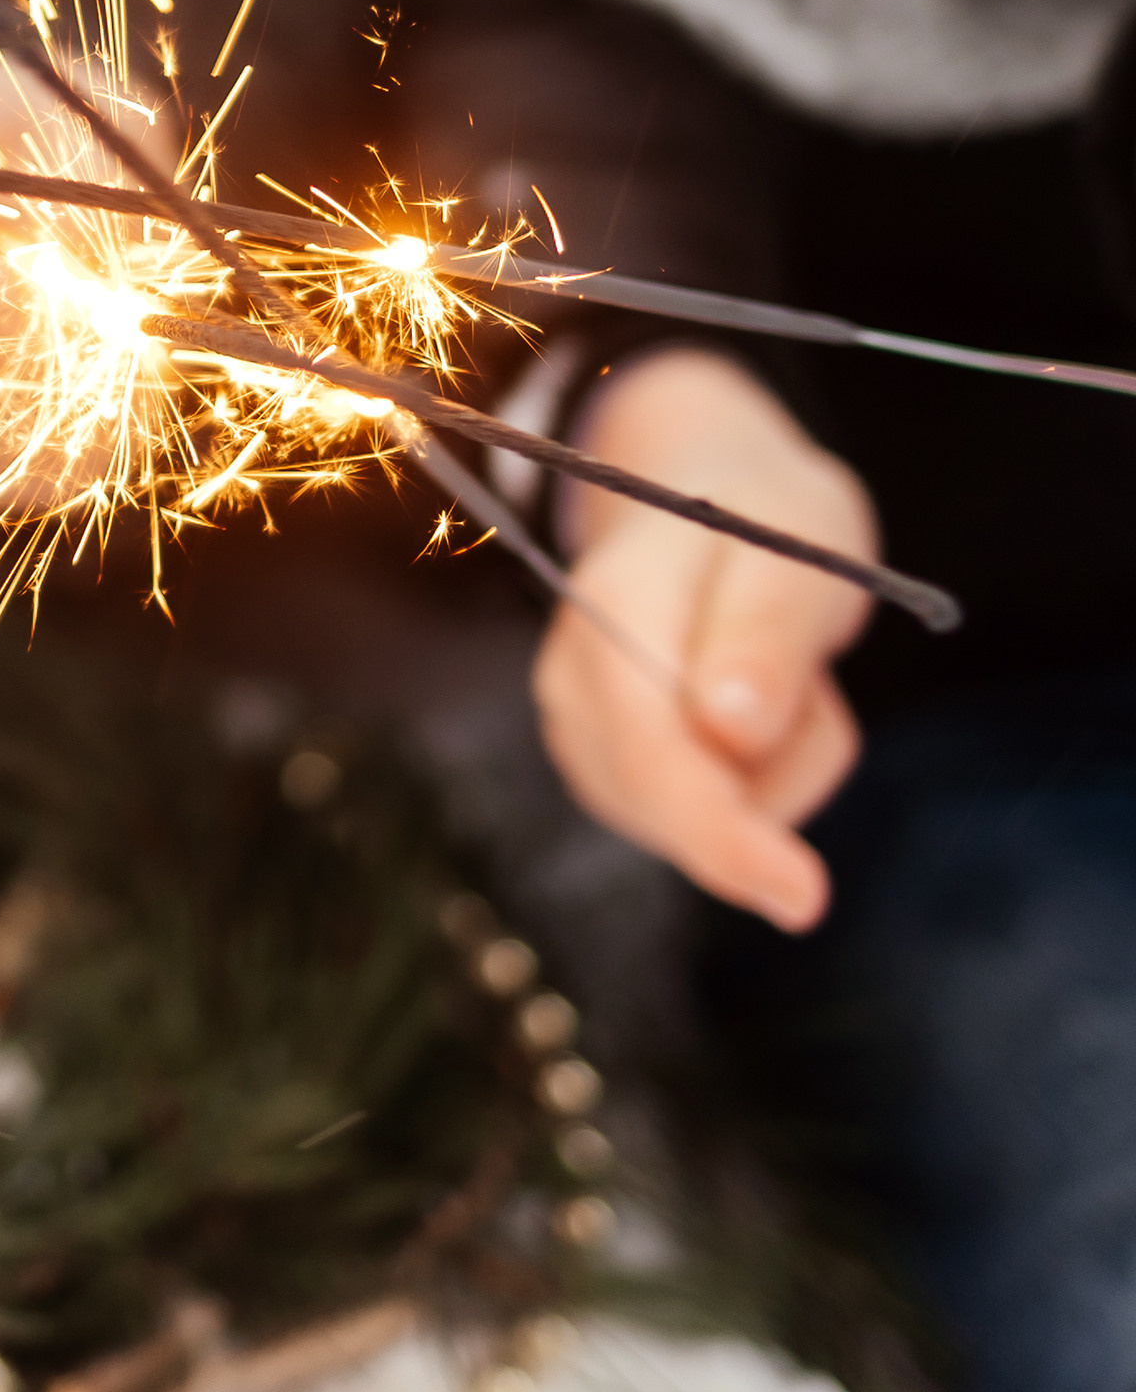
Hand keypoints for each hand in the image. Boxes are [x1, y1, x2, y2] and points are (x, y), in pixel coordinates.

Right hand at [532, 346, 875, 932]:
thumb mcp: (798, 547)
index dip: (720, 833)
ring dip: (780, 773)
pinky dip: (766, 782)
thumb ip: (766, 633)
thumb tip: (731, 732)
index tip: (805, 896)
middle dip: (777, 779)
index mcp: (611, 607)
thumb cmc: (760, 515)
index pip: (649, 749)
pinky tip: (763, 710)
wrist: (706, 495)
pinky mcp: (614, 772)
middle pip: (670, 809)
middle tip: (816, 682)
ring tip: (787, 674)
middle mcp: (573, 680)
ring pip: (704, 824)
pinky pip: (714, 823)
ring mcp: (585, 734)